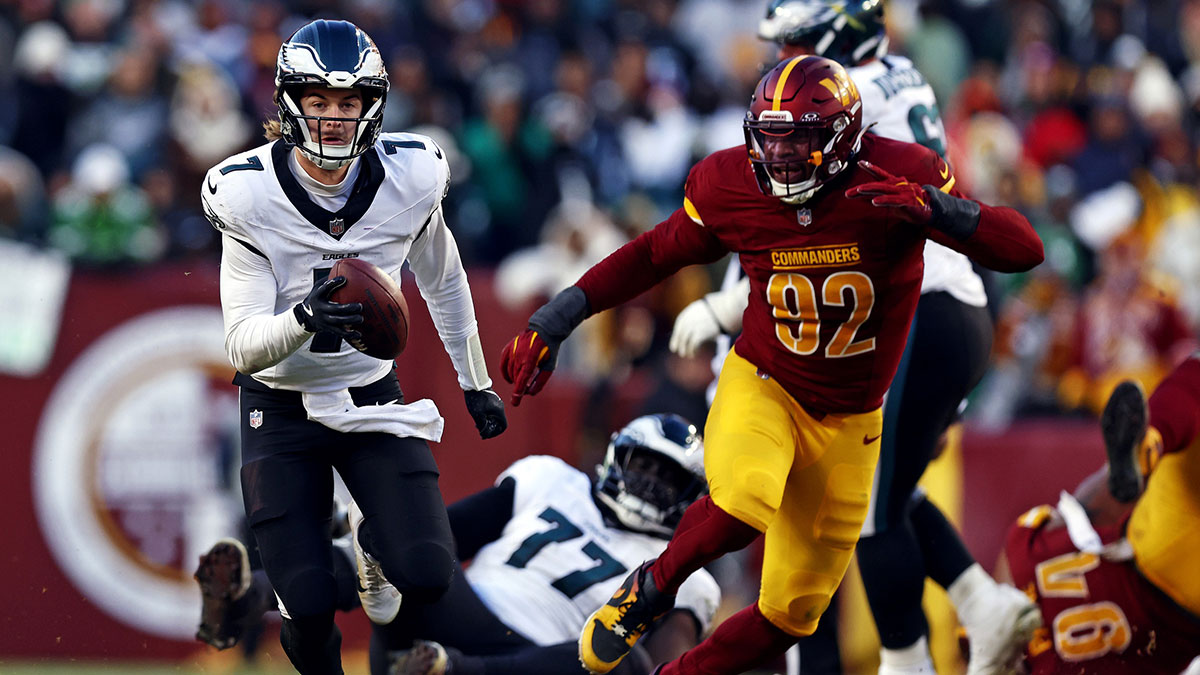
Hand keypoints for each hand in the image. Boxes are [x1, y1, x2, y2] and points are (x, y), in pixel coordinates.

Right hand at [293, 276, 362, 339]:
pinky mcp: (329, 329)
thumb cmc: (317, 298)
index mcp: (318, 296)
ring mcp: (324, 320)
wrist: (306, 317)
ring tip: (361, 318)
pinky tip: (359, 334)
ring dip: (350, 321)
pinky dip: (349, 334)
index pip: (324, 289)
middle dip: (348, 308)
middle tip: (359, 306)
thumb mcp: (318, 288)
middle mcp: (320, 309)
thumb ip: (329, 281)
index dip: (333, 283)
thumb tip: (345, 268)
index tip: (344, 279)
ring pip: (338, 322)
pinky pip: (340, 333)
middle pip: (334, 309)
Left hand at [464, 389, 506, 438]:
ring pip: (494, 416)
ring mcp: (496, 402)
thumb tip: (484, 434)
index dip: (496, 433)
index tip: (487, 434)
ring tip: (477, 424)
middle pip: (498, 421)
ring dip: (487, 421)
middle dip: (490, 428)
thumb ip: (482, 425)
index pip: (503, 426)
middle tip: (480, 430)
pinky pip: (492, 410)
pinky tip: (478, 415)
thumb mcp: (478, 415)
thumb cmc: (476, 399)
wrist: (474, 383)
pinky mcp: (492, 399)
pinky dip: (486, 415)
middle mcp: (500, 407)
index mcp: (499, 411)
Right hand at [497, 287, 588, 406]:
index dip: (517, 393)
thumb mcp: (549, 366)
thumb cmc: (549, 348)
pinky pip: (503, 362)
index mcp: (530, 360)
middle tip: (524, 390)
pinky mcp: (509, 347)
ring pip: (509, 371)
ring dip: (514, 379)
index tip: (515, 403)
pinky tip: (509, 377)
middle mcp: (519, 355)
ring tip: (520, 381)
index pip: (521, 380)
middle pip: (515, 377)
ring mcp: (513, 350)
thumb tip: (530, 393)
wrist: (545, 329)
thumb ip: (540, 381)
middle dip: (519, 386)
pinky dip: (505, 371)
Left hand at [669, 298, 721, 357]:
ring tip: (689, 356)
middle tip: (681, 353)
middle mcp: (688, 320)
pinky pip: (692, 345)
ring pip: (685, 341)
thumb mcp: (703, 311)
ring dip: (686, 350)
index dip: (676, 338)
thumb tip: (694, 333)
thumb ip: (696, 319)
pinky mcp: (699, 334)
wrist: (724, 311)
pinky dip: (693, 351)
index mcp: (688, 313)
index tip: (674, 346)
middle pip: (681, 335)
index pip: (679, 326)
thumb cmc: (717, 312)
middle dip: (680, 345)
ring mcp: (692, 327)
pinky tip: (694, 354)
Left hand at [844, 160, 933, 224]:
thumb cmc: (911, 204)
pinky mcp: (908, 201)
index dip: (870, 168)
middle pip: (877, 184)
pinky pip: (894, 200)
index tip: (860, 162)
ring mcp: (903, 192)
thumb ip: (882, 197)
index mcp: (895, 184)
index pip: (881, 174)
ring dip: (870, 189)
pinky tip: (875, 202)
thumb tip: (867, 197)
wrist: (931, 209)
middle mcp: (898, 185)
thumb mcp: (893, 201)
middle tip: (847, 193)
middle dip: (861, 188)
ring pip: (884, 189)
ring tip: (859, 190)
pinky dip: (884, 200)